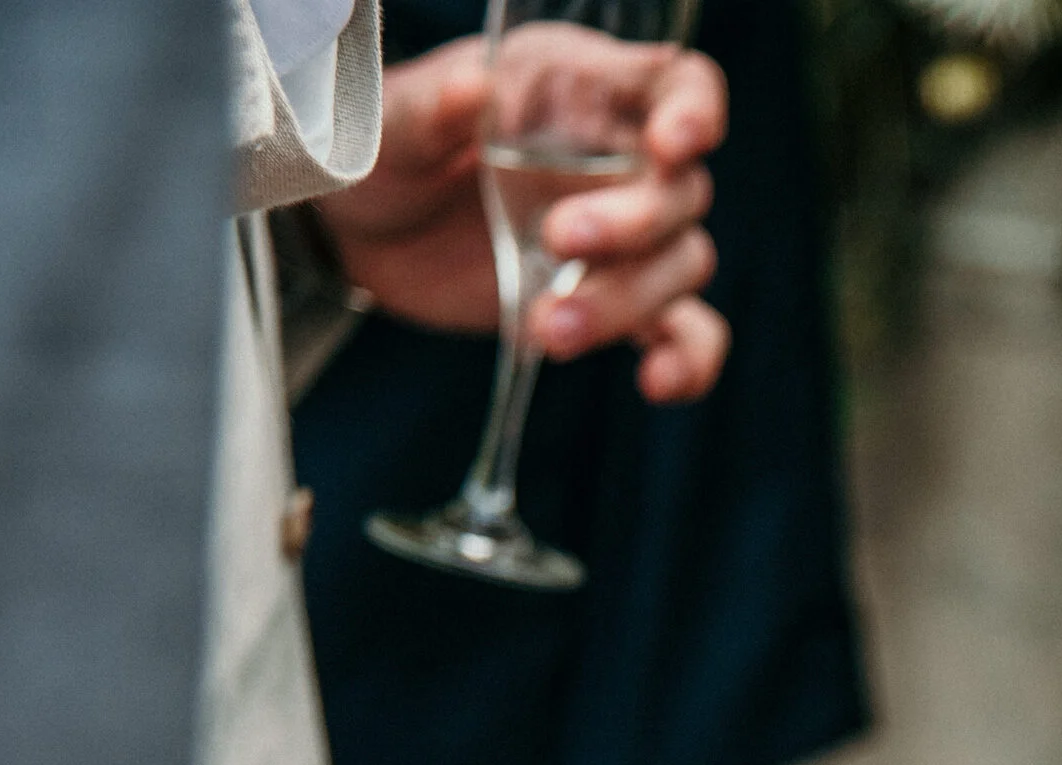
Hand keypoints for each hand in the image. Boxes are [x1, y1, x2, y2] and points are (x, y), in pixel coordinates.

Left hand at [314, 33, 731, 403]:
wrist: (366, 238)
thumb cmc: (388, 156)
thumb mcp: (391, 123)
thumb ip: (430, 108)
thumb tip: (471, 88)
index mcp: (581, 89)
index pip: (676, 84)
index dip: (695, 110)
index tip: (671, 147)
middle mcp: (619, 159)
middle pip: (681, 191)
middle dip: (632, 224)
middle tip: (555, 241)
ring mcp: (624, 238)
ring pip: (681, 264)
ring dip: (628, 300)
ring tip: (548, 329)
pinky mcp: (614, 302)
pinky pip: (681, 330)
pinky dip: (685, 358)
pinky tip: (659, 383)